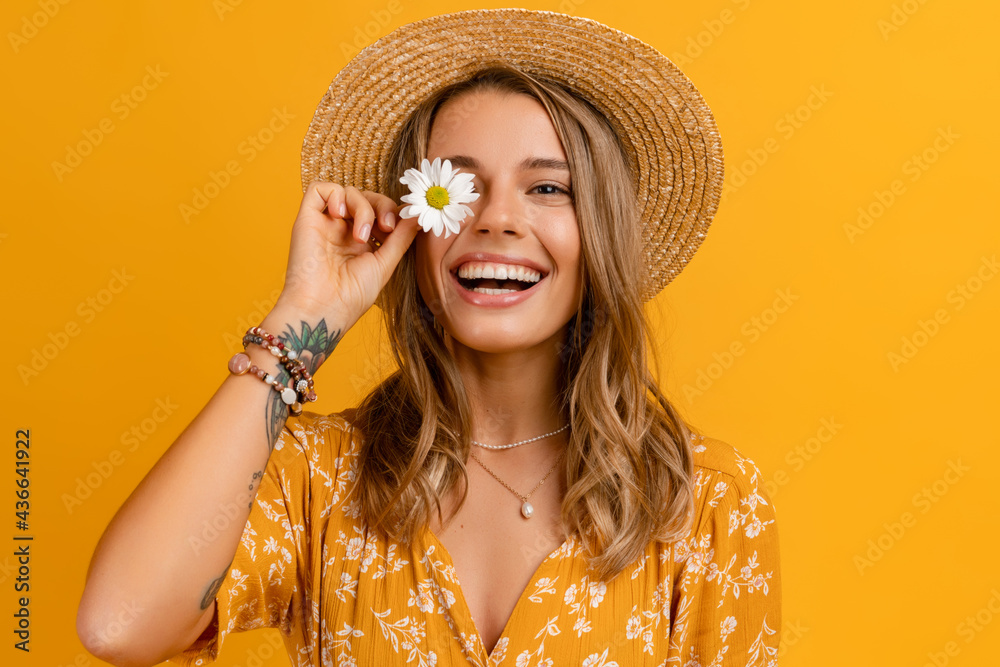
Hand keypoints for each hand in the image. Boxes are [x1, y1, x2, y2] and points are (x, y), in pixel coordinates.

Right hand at [273, 180, 420, 328]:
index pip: (380, 212)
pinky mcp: (307, 218)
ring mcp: (326, 224)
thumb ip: (401, 237)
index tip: (403, 226)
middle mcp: (343, 231)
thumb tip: (419, 215)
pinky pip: (320, 189)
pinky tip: (339, 214)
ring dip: (362, 207)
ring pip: (348, 192)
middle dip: (382, 206)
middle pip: (367, 198)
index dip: (393, 213)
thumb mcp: (385, 263)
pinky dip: (335, 195)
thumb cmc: (352, 295)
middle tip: (387, 226)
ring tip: (361, 236)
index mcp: (362, 243)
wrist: (323, 307)